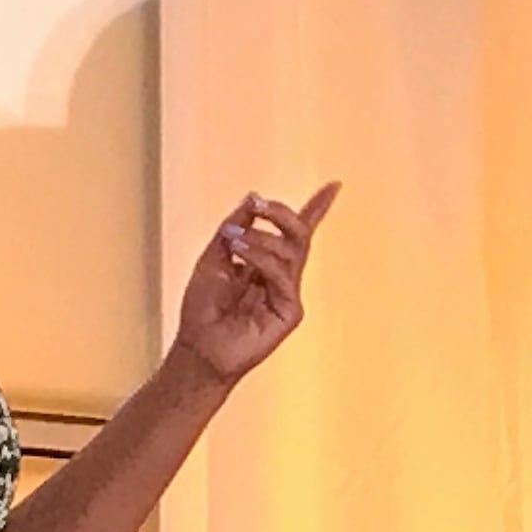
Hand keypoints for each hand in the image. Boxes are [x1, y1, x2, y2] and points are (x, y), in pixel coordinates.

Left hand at [173, 182, 337, 385]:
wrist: (197, 346)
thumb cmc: (203, 308)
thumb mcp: (213, 258)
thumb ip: (234, 228)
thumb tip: (252, 197)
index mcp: (266, 263)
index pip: (295, 232)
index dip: (317, 208)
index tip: (334, 185)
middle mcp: (281, 276)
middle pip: (299, 235)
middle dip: (281, 213)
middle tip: (258, 203)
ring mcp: (287, 293)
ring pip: (291, 251)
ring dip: (260, 238)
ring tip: (234, 240)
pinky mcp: (289, 311)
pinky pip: (283, 276)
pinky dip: (262, 260)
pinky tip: (240, 256)